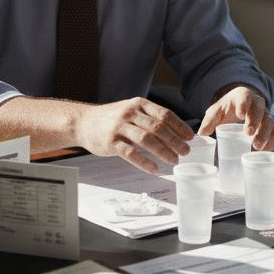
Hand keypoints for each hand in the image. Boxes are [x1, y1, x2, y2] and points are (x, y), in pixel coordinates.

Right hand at [72, 97, 195, 173]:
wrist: (83, 122)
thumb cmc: (111, 118)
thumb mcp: (131, 110)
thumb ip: (149, 117)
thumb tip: (175, 131)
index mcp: (138, 104)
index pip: (164, 114)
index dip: (179, 126)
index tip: (190, 137)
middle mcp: (130, 113)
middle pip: (158, 127)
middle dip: (175, 140)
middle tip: (186, 151)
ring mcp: (119, 127)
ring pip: (146, 139)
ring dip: (163, 151)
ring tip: (174, 160)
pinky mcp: (110, 142)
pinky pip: (131, 153)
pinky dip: (144, 162)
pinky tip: (155, 169)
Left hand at [198, 85, 273, 150]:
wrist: (240, 107)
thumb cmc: (227, 108)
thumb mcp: (216, 111)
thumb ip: (209, 120)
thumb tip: (201, 133)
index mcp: (243, 96)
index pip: (245, 97)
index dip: (244, 104)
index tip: (240, 115)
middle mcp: (257, 103)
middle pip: (260, 109)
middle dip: (255, 121)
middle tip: (248, 133)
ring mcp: (265, 114)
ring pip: (269, 122)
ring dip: (264, 134)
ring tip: (256, 146)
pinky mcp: (270, 126)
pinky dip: (271, 142)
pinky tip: (264, 151)